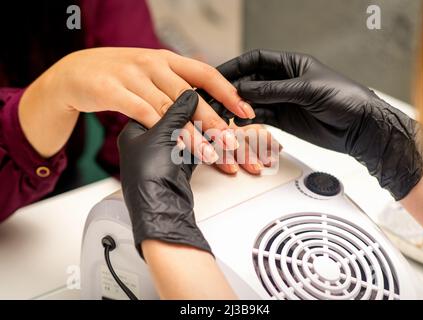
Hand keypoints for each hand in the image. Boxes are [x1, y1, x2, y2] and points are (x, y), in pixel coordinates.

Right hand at [19, 47, 254, 163]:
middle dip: (215, 122)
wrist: (76, 72)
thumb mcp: (151, 77)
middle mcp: (153, 64)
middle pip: (190, 95)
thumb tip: (206, 107)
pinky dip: (160, 130)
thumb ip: (176, 90)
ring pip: (169, 108)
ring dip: (191, 134)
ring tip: (210, 153)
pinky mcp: (113, 90)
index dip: (228, 93)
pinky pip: (142, 112)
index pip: (205, 74)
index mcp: (167, 60)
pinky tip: (172, 145)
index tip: (247, 112)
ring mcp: (133, 76)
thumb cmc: (119, 77)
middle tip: (233, 143)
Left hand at [118, 90, 210, 255]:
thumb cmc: (148, 178)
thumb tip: (189, 94)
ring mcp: (166, 154)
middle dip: (201, 117)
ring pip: (192, 135)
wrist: (159, 210)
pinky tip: (221, 140)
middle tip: (216, 108)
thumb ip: (176, 113)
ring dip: (210, 133)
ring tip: (224, 128)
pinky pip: (199, 149)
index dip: (181, 96)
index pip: (160, 104)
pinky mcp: (180, 166)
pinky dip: (211, 145)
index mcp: (136, 130)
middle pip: (179, 120)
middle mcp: (149, 141)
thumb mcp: (161, 136)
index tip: (199, 90)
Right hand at [217, 49, 422, 199]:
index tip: (217, 75)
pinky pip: (261, 117)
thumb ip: (274, 90)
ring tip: (221, 113)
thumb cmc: (344, 98)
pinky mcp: (284, 119)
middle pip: (250, 82)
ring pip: (252, 101)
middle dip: (231, 90)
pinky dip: (248, 120)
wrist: (360, 128)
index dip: (235, 67)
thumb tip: (244, 90)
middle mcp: (284, 81)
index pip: (256, 61)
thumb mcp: (307, 90)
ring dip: (237, 107)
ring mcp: (283, 101)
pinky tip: (238, 122)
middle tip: (214, 98)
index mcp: (291, 64)